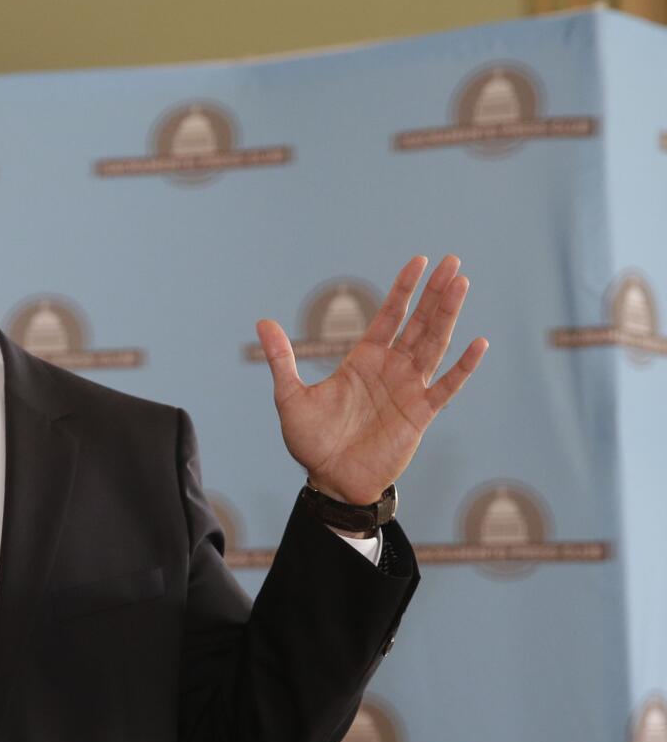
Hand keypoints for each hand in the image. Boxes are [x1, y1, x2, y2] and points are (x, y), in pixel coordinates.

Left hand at [256, 255, 487, 504]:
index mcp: (363, 360)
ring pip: (434, 344)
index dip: (404, 289)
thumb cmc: (311, 442)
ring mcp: (408, 389)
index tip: (419, 261)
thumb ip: (282, 359)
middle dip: (435, 292)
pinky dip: (463, 367)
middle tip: (451, 260)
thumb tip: (262, 322)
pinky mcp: (420, 414)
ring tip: (461, 284)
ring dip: (448, 315)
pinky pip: (446, 386)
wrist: (331, 480)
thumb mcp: (290, 397)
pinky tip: (478, 343)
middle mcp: (390, 369)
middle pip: (418, 322)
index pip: (389, 315)